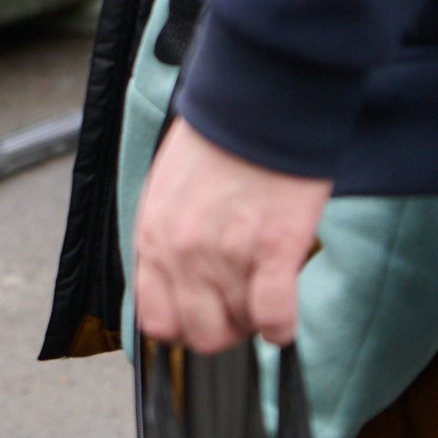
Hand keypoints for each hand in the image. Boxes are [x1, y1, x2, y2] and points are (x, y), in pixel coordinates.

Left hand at [132, 119, 330, 351]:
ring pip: (241, 325)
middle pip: (201, 333)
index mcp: (153, 237)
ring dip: (255, 318)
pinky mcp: (273, 250)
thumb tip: (180, 287)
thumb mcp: (165, 191)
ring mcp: (227, 254)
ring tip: (264, 289)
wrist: (256, 104)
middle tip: (241, 306)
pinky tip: (284, 314)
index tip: (203, 317)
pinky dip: (282, 324)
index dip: (183, 326)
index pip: (156, 320)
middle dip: (224, 328)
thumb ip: (166, 240)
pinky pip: (275, 316)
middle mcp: (183, 253)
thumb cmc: (215, 142)